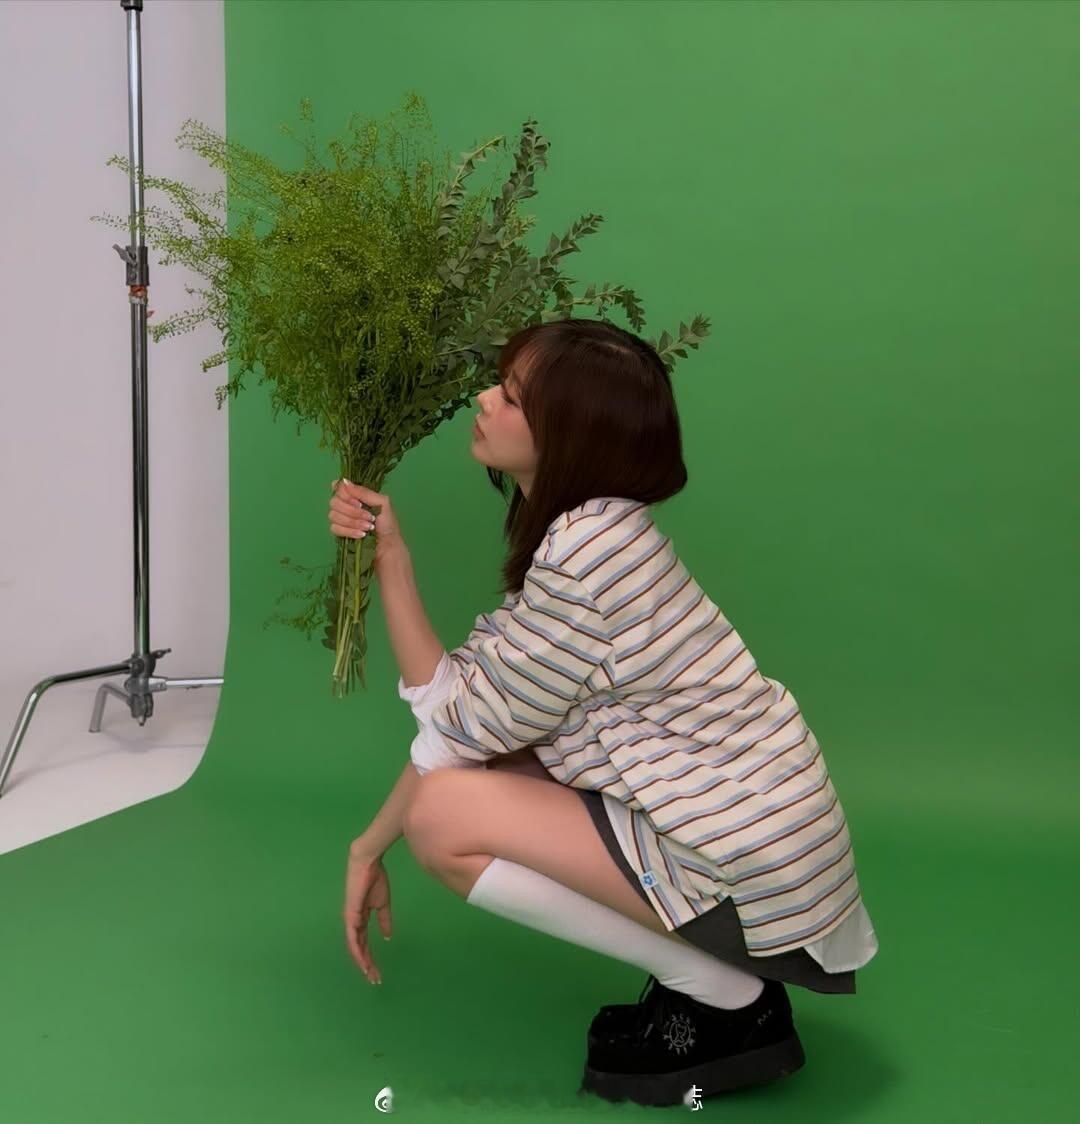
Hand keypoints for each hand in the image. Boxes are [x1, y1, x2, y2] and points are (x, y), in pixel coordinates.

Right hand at [329, 479, 405, 560]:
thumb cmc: (388, 523)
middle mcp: (346, 504)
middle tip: (369, 516)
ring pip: (333, 515)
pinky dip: (349, 531)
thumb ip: (364, 492)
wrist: (388, 546)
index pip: (338, 487)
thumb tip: (344, 481)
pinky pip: (334, 528)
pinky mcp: (339, 532)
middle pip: (334, 502)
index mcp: (356, 495)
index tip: (358, 502)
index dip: (345, 494)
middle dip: (352, 511)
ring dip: (353, 522)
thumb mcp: (382, 503)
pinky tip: (362, 535)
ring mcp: (341, 518)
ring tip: (368, 527)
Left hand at [344, 843, 391, 984]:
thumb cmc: (375, 879)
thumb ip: (384, 920)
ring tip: (370, 974)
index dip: (369, 958)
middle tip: (375, 979)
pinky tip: (362, 960)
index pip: (364, 943)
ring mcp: (350, 920)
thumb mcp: (383, 903)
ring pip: (354, 947)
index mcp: (360, 919)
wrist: (368, 863)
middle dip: (366, 965)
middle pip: (358, 949)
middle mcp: (353, 922)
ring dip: (362, 962)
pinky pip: (352, 937)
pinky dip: (357, 950)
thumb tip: (387, 936)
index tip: (377, 971)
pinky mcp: (350, 915)